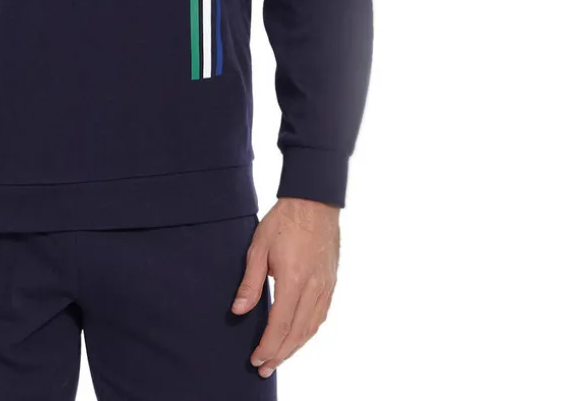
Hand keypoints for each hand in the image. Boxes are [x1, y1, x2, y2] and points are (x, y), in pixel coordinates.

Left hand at [230, 197, 339, 377]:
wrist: (314, 201)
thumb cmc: (283, 220)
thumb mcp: (258, 246)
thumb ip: (250, 282)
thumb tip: (239, 311)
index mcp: (293, 279)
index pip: (280, 324)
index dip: (267, 345)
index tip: (256, 359)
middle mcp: (313, 286)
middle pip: (297, 332)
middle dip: (279, 354)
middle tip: (264, 368)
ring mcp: (326, 285)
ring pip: (311, 327)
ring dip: (295, 347)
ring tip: (279, 358)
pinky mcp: (331, 281)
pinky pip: (321, 315)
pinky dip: (308, 332)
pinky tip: (298, 337)